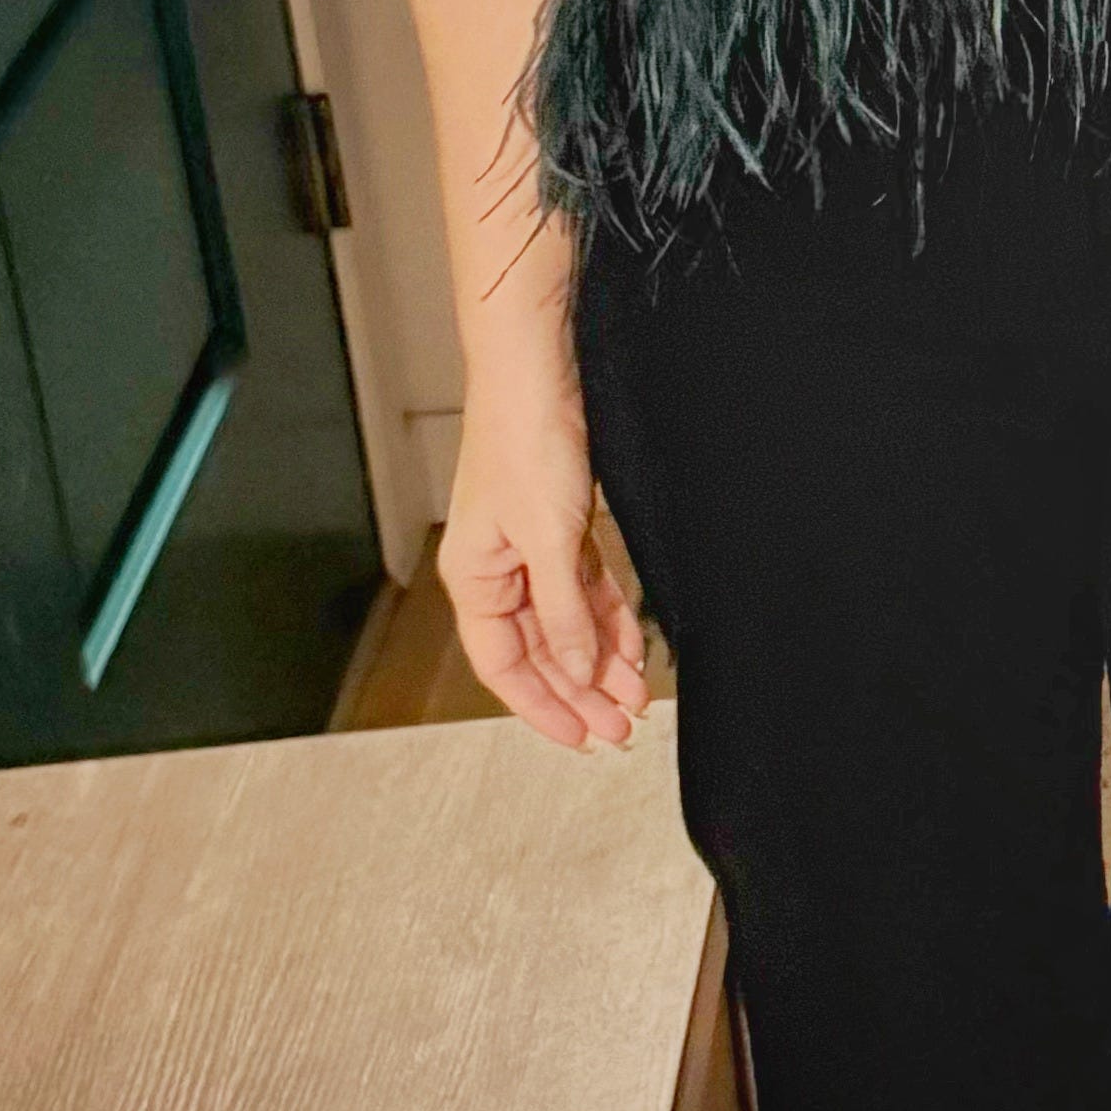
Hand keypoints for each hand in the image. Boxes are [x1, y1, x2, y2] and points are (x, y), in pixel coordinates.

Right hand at [443, 358, 647, 753]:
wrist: (539, 372)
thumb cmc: (523, 442)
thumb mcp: (549, 540)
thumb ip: (565, 612)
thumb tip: (577, 673)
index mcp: (473, 579)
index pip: (503, 665)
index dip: (542, 706)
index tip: (581, 738)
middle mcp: (497, 570)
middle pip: (540, 650)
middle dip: (581, 691)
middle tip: (624, 728)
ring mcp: (529, 549)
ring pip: (567, 623)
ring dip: (601, 659)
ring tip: (637, 696)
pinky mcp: (560, 526)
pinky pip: (586, 588)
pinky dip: (610, 618)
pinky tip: (635, 647)